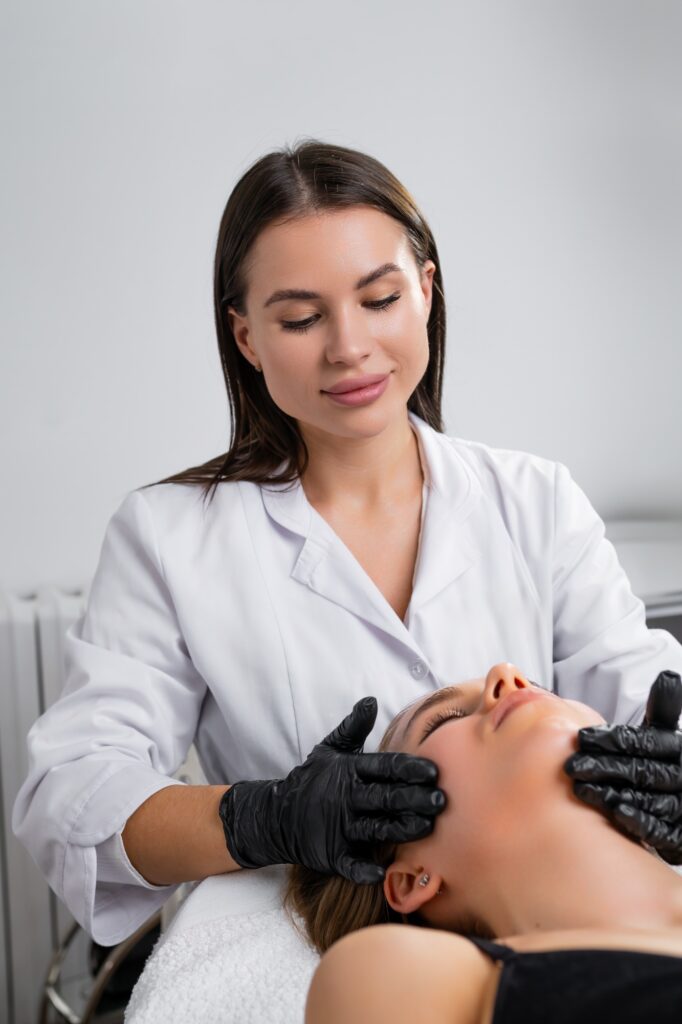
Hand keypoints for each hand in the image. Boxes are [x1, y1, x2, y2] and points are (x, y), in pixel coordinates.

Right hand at [218, 696, 445, 883]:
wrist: (278, 815)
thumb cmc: (313, 780)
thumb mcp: (330, 750)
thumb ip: (353, 727)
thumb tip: (371, 701)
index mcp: (349, 771)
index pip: (384, 767)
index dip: (409, 768)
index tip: (433, 771)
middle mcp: (345, 798)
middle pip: (385, 797)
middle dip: (413, 798)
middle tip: (441, 799)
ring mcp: (338, 827)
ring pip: (375, 828)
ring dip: (401, 828)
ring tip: (427, 827)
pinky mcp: (331, 854)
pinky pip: (349, 864)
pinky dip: (363, 869)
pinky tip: (381, 872)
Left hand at [564, 670, 681, 863]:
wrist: (679, 802)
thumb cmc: (662, 763)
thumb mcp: (664, 734)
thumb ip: (664, 708)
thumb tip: (669, 677)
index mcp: (675, 750)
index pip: (644, 743)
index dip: (613, 740)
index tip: (583, 737)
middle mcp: (680, 777)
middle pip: (640, 772)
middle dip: (604, 768)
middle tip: (571, 765)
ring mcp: (681, 807)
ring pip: (645, 800)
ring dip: (612, 795)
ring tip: (580, 790)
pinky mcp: (678, 834)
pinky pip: (659, 829)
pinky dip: (636, 821)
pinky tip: (613, 814)